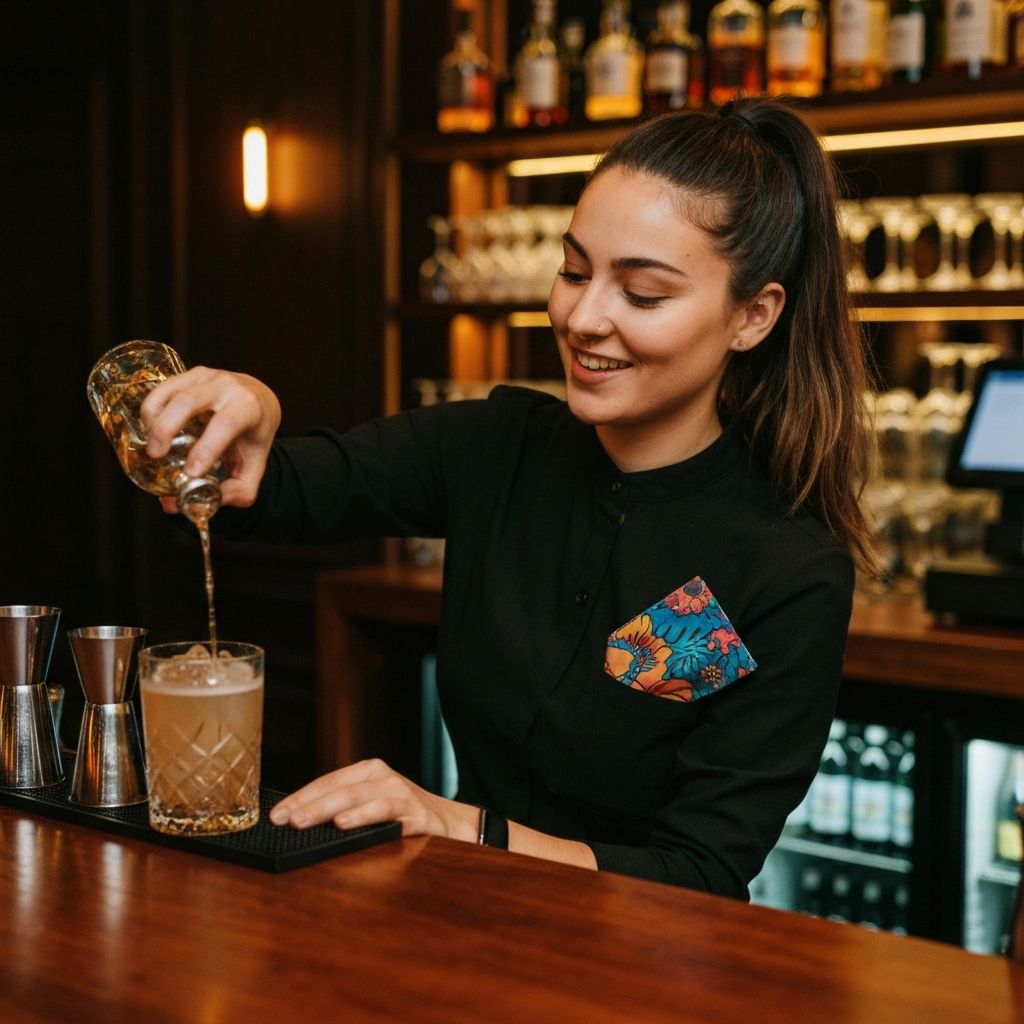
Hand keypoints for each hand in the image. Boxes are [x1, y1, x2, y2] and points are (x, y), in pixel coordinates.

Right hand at [139, 366, 281, 508]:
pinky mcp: (189, 374)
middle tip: (157, 456)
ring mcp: (207, 376)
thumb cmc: (253, 436)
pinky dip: (150, 409)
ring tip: (153, 445)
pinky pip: (162, 388)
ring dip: (153, 420)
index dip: (206, 448)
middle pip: (189, 402)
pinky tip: (152, 429)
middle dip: (166, 430)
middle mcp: (228, 386)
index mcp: (250, 407)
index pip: (226, 424)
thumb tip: (191, 503)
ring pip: (170, 393)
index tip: (190, 471)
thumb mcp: (255, 466)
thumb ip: (236, 492)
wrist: (260, 401)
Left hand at [268, 758, 477, 840]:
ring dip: (326, 810)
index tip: (276, 814)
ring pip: (356, 797)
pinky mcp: (415, 813)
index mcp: (369, 773)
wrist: (453, 825)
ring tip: (304, 821)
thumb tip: (301, 825)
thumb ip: (344, 809)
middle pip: (338, 788)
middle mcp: (383, 778)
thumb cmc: (404, 817)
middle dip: (307, 804)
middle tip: (284, 819)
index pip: (327, 781)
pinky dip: (361, 818)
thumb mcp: (373, 807)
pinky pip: (384, 814)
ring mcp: (400, 793)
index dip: (300, 797)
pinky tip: (344, 825)